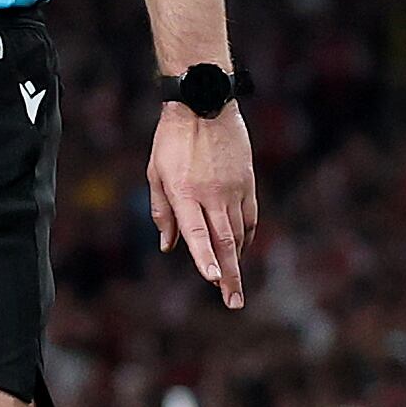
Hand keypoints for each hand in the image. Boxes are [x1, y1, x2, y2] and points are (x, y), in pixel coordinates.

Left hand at [149, 102, 259, 309]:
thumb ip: (162, 211)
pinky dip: (246, 237)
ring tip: (234, 285)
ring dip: (238, 260)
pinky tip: (241, 250)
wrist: (204, 104)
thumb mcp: (155, 172)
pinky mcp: (247, 182)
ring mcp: (234, 188)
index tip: (214, 282)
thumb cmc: (172, 140)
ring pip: (239, 232)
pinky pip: (250, 217)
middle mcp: (212, 194)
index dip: (205, 259)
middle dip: (230, 275)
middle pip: (224, 241)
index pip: (198, 233)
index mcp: (185, 191)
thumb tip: (168, 245)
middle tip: (234, 302)